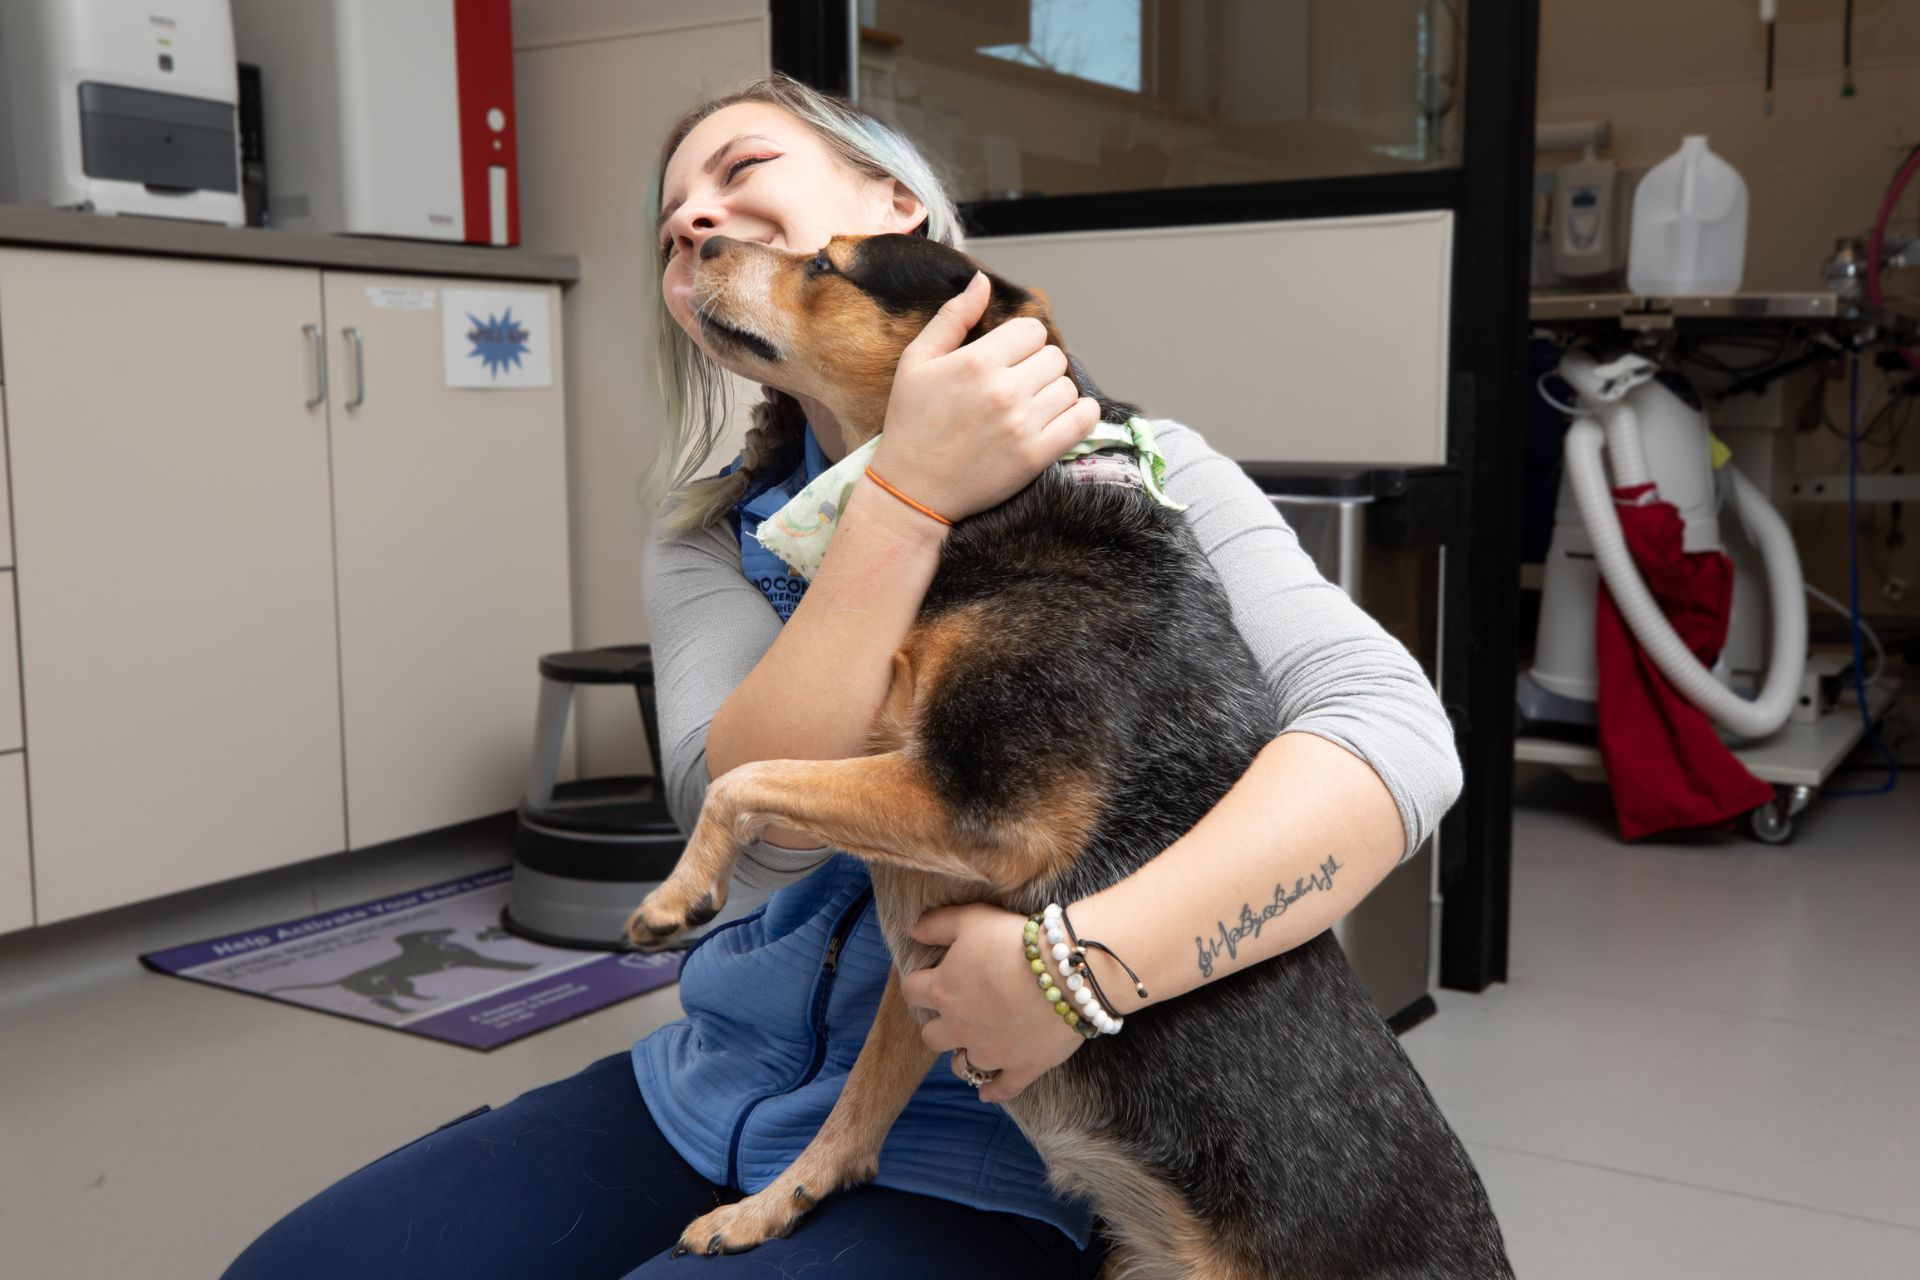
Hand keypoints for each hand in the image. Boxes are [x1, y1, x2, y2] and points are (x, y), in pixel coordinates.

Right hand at [869, 272, 1100, 522]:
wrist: (913, 489)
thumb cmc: (912, 424)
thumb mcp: (917, 362)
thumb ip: (953, 318)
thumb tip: (981, 281)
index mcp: (978, 361)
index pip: (1032, 330)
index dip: (1021, 342)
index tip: (1008, 358)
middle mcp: (1005, 390)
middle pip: (1053, 357)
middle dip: (1038, 366)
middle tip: (1017, 384)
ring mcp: (1024, 425)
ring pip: (1068, 387)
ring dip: (1054, 393)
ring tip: (1029, 405)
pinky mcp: (1036, 456)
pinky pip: (1083, 420)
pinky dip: (1078, 415)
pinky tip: (1058, 417)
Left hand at [900, 902, 1084, 1103]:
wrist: (1066, 972)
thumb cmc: (1015, 940)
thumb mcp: (972, 919)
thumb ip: (936, 924)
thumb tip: (912, 931)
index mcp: (943, 990)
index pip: (912, 990)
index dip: (920, 983)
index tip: (932, 977)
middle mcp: (959, 1027)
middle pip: (931, 1035)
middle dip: (940, 1024)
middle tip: (956, 1013)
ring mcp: (990, 1052)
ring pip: (962, 1066)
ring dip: (963, 1056)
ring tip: (973, 1046)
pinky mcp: (1021, 1068)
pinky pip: (1001, 1089)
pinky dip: (992, 1091)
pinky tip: (986, 1092)